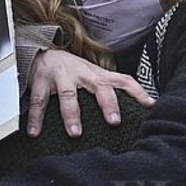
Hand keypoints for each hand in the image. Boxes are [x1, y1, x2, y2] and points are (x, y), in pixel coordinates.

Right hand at [28, 50, 153, 137]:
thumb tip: (133, 111)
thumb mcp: (93, 76)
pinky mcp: (41, 80)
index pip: (123, 80)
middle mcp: (82, 73)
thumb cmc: (72, 71)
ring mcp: (61, 76)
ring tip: (76, 133)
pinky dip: (36, 118)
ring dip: (71, 115)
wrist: (41, 52)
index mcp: (98, 74)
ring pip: (68, 95)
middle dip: (108, 104)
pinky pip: (38, 101)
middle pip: (99, 87)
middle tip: (114, 121)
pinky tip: (35, 132)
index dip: (138, 92)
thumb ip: (108, 90)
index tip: (150, 106)